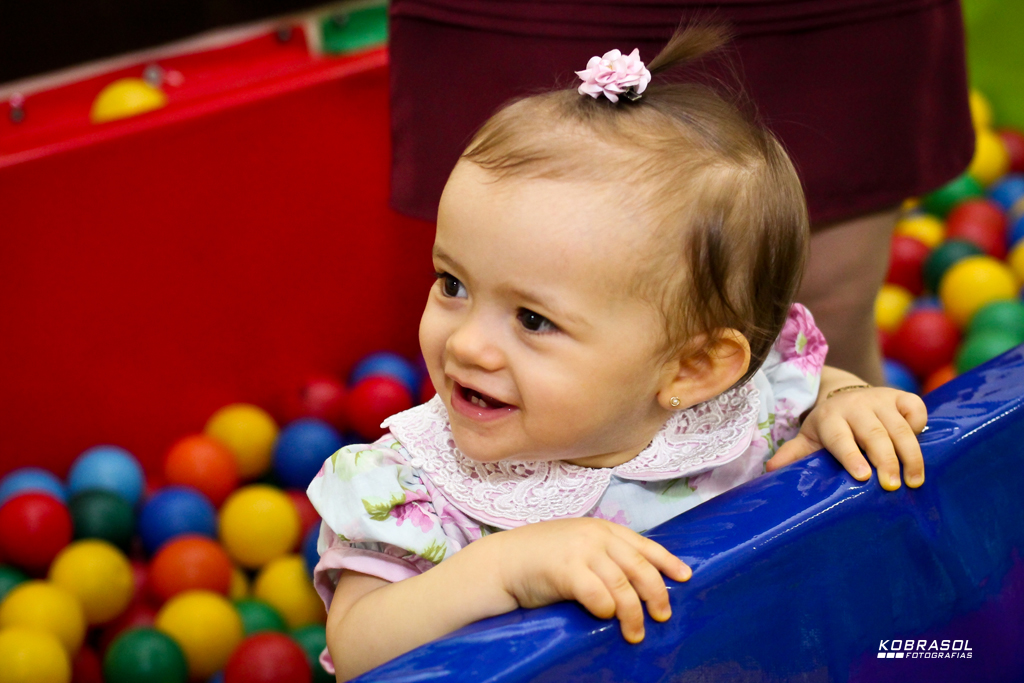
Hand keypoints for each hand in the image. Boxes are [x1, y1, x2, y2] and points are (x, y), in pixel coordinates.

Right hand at [487, 518, 690, 642]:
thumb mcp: (578, 547)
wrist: (503, 562)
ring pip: (622, 585)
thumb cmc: (541, 559)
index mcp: (602, 528)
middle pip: (639, 567)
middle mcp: (595, 536)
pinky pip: (596, 593)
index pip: (644, 545)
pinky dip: (605, 608)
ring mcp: (580, 551)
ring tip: (635, 633)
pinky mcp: (565, 569)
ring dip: (633, 613)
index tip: (685, 577)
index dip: (667, 562)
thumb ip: (604, 556)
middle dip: (656, 594)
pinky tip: (605, 617)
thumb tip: (638, 583)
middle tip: (662, 616)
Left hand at [766, 387, 926, 489]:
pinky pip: (916, 408)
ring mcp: (880, 399)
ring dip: (909, 454)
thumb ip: (794, 454)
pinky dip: (920, 425)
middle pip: (874, 434)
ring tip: (914, 480)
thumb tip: (771, 472)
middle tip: (893, 486)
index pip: (839, 438)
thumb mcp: (809, 439)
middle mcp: (855, 406)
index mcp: (830, 418)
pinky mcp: (901, 396)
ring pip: (899, 427)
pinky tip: (923, 446)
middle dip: (886, 460)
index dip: (850, 456)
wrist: (846, 395)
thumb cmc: (829, 427)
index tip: (862, 476)